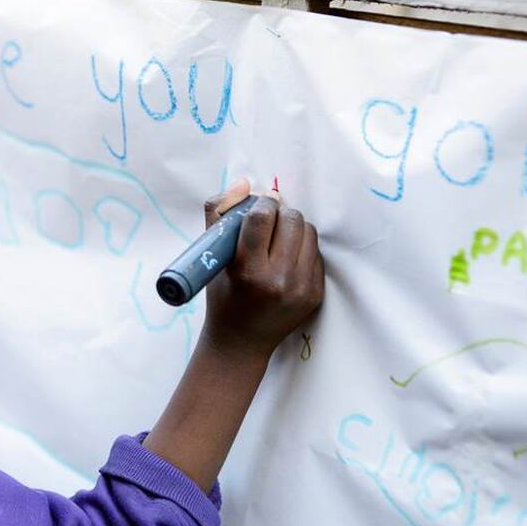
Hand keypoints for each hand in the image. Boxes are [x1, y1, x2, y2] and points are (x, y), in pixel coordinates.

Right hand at [201, 178, 323, 359]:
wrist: (241, 342)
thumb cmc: (221, 296)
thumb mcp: (210, 256)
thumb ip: (219, 212)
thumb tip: (245, 183)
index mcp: (248, 271)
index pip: (262, 218)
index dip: (261, 205)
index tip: (257, 209)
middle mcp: (279, 281)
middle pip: (291, 219)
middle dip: (279, 214)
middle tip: (268, 223)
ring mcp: (301, 288)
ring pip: (308, 231)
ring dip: (293, 228)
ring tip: (278, 239)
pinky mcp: (316, 294)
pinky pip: (316, 252)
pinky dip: (302, 248)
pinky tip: (287, 259)